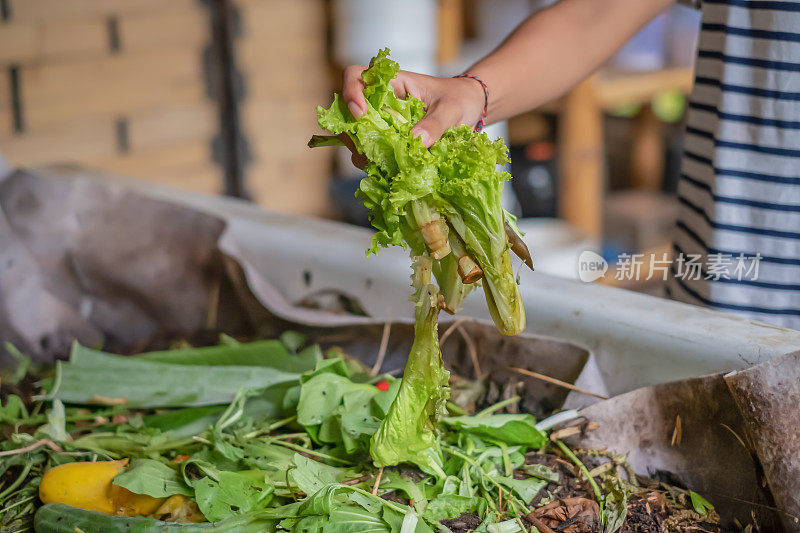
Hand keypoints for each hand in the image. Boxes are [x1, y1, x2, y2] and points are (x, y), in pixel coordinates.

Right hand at [341, 65, 485, 163]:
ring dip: (363, 152)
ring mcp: (382, 123)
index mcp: (391, 83)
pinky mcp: (389, 142)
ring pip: (356, 137)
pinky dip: (376, 164)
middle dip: (353, 132)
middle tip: (370, 149)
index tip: (361, 112)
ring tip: (383, 164)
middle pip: (347, 112)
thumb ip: (435, 124)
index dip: (350, 92)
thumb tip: (415, 141)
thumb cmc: (460, 99)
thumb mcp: (451, 110)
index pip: (355, 76)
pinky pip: (372, 154)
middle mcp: (380, 103)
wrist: (470, 109)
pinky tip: (390, 170)